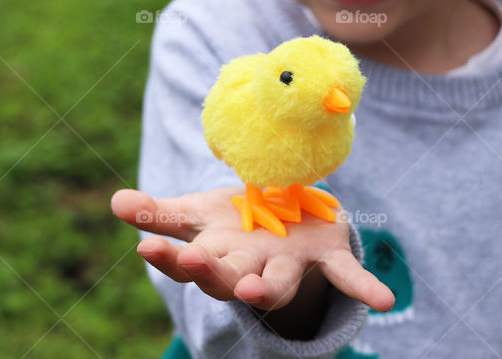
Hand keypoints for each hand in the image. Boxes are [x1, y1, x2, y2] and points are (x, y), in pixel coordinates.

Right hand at [111, 186, 394, 313]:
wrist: (294, 225)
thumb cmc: (239, 224)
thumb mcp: (198, 215)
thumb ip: (159, 214)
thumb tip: (115, 202)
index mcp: (218, 256)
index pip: (186, 262)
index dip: (167, 258)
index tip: (146, 248)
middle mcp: (250, 267)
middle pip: (226, 277)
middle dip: (210, 272)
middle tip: (192, 262)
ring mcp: (289, 265)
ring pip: (275, 281)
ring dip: (266, 287)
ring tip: (255, 291)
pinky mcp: (327, 256)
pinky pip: (345, 275)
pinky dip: (363, 286)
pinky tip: (385, 299)